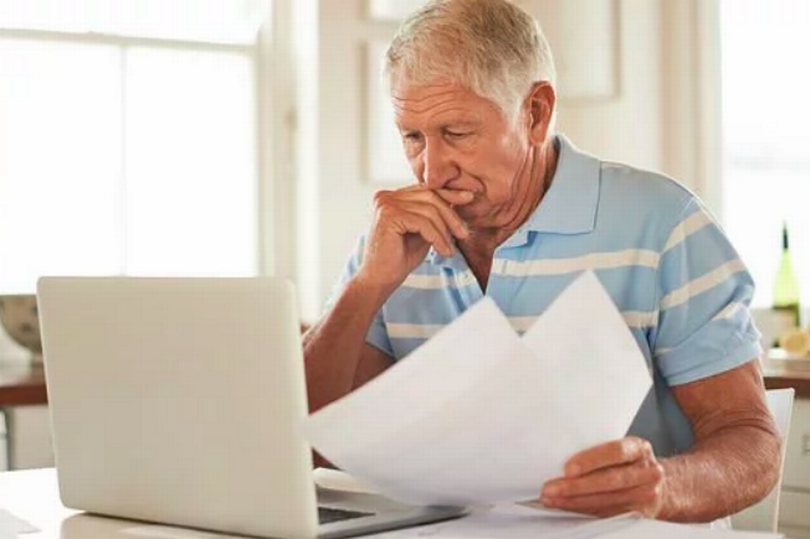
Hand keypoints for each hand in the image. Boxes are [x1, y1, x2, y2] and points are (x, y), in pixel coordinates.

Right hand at [358, 185, 473, 290]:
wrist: (380, 280)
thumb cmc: (400, 258)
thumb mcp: (423, 231)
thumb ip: (434, 215)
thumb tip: (459, 199)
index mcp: (392, 196)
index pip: (426, 189)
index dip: (449, 193)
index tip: (469, 198)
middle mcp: (386, 196)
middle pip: (430, 196)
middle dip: (450, 215)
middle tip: (464, 234)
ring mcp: (385, 204)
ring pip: (429, 210)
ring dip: (445, 231)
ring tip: (450, 249)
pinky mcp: (388, 216)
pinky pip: (423, 223)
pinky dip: (437, 238)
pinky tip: (443, 251)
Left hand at [540, 437, 664, 517]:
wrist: (662, 485)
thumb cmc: (631, 462)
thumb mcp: (623, 447)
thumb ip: (600, 448)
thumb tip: (559, 452)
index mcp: (640, 449)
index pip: (616, 452)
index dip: (591, 460)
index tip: (567, 468)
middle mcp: (647, 472)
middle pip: (609, 481)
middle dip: (576, 486)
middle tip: (551, 488)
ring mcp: (646, 495)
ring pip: (606, 501)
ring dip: (575, 502)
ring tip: (552, 499)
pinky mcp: (640, 514)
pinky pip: (607, 514)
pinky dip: (584, 511)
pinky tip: (567, 507)